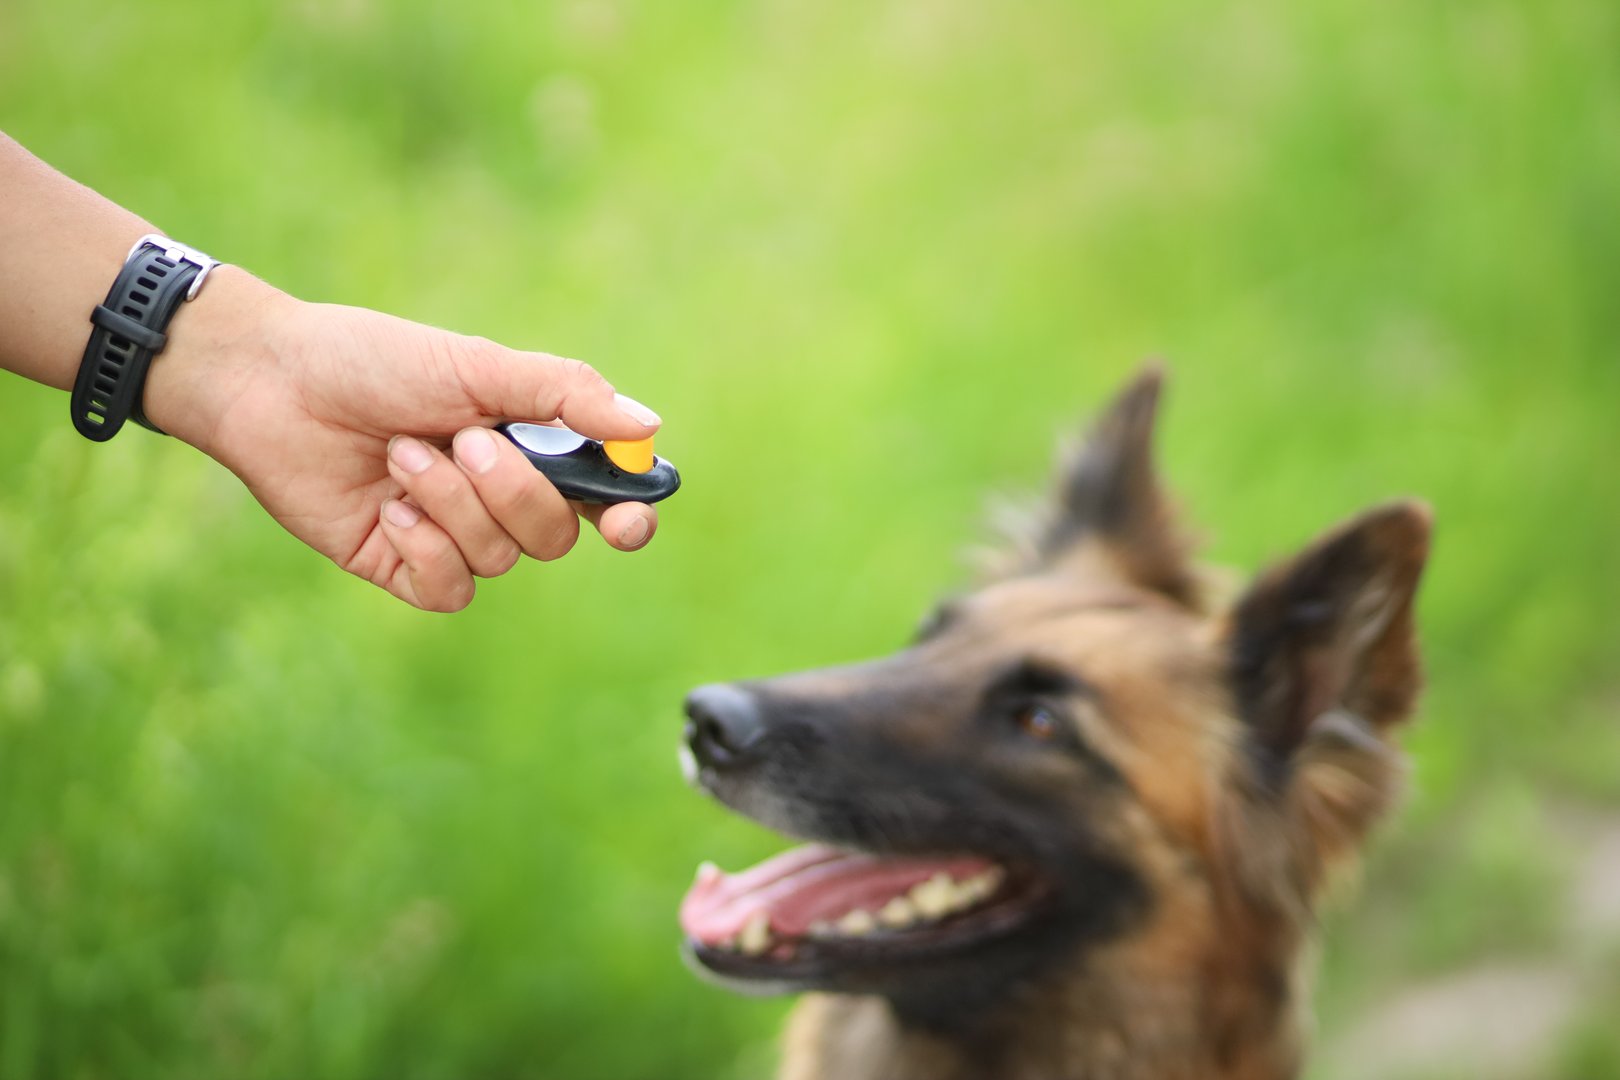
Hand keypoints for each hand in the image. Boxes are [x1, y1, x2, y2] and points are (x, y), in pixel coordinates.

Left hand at [143, 268, 661, 610]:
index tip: (626, 521)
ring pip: (499, 558)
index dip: (627, 517)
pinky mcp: (403, 566)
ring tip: (400, 453)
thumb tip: (648, 427)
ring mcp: (451, 534)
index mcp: (530, 445)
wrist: (273, 382)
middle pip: (555, 536)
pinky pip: (450, 589)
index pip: (605, 498)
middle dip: (513, 491)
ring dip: (451, 503)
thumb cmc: (375, 359)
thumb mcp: (478, 366)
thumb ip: (565, 396)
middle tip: (463, 440)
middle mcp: (499, 496)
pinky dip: (427, 549)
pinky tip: (390, 509)